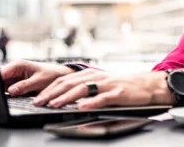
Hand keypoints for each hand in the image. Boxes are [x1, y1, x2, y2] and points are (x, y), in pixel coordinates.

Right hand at [0, 60, 74, 95]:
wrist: (60, 77)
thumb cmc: (51, 75)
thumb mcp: (39, 81)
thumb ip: (24, 86)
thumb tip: (11, 91)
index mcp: (18, 65)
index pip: (0, 72)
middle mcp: (14, 70)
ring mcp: (14, 78)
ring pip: (1, 85)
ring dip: (2, 91)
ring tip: (7, 96)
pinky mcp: (16, 85)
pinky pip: (7, 90)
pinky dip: (6, 94)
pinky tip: (9, 98)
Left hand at [34, 70, 175, 108]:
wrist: (146, 84)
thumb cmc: (122, 85)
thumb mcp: (100, 83)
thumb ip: (84, 87)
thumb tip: (63, 96)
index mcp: (90, 74)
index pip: (64, 80)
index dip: (49, 88)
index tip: (37, 97)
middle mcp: (96, 77)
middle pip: (69, 83)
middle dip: (52, 93)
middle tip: (39, 102)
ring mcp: (107, 84)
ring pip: (83, 89)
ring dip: (66, 97)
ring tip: (55, 104)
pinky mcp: (118, 93)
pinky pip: (103, 98)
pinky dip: (92, 102)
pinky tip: (82, 107)